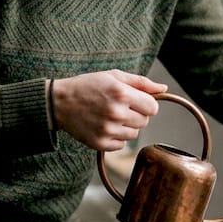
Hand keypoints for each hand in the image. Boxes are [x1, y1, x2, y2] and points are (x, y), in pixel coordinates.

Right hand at [51, 70, 167, 150]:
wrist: (59, 102)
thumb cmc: (88, 86)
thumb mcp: (114, 76)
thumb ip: (141, 82)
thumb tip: (163, 89)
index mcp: (122, 94)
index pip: (153, 107)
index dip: (146, 104)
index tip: (136, 101)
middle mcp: (116, 113)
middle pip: (144, 121)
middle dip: (137, 115)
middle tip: (120, 108)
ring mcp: (108, 130)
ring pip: (134, 134)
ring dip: (126, 126)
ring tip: (110, 116)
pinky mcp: (100, 143)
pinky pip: (121, 145)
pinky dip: (115, 137)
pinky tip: (103, 126)